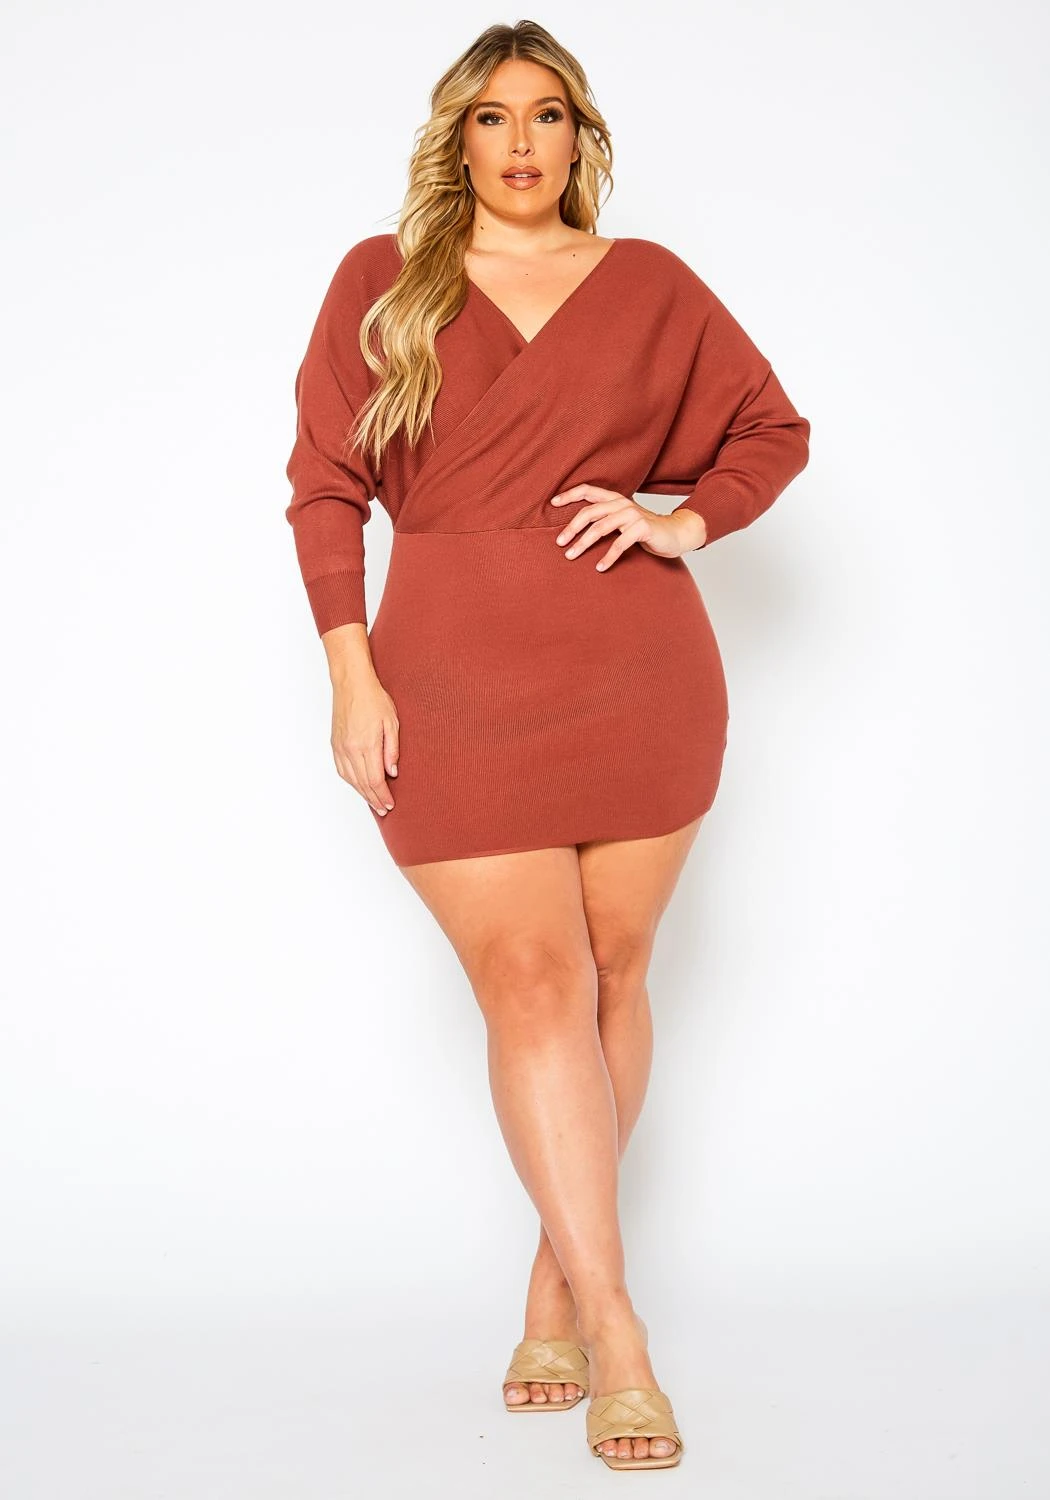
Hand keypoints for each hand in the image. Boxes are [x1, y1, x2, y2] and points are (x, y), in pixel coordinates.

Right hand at [330, 674, 399, 815]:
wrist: (352, 684)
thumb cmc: (374, 699)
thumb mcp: (392, 723)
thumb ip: (392, 749)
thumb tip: (391, 772)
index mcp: (367, 744)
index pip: (375, 779)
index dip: (382, 795)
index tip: (390, 803)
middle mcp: (351, 749)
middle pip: (362, 783)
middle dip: (374, 798)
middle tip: (383, 809)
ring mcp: (341, 747)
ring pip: (350, 779)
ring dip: (362, 793)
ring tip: (373, 802)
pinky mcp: (335, 744)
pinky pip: (341, 770)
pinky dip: (350, 781)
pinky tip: (358, 786)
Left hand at [550, 485, 704, 567]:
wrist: (675, 534)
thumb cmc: (644, 530)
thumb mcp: (622, 521)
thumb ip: (604, 519)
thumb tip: (575, 529)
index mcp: (614, 499)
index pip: (588, 491)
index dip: (569, 495)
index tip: (552, 504)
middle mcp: (622, 503)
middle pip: (590, 512)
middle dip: (571, 528)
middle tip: (560, 544)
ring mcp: (632, 514)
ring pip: (601, 527)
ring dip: (583, 543)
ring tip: (571, 556)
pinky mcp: (642, 528)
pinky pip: (620, 544)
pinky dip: (608, 557)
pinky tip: (600, 568)